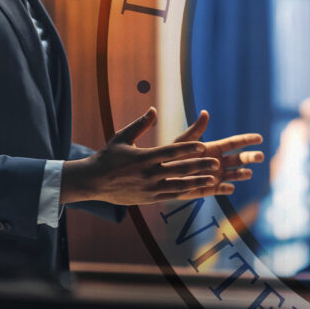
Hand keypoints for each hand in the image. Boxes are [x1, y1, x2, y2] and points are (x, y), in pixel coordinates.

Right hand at [61, 108, 223, 205]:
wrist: (92, 182)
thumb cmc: (107, 157)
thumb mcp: (121, 137)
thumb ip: (140, 124)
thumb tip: (153, 109)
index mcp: (144, 157)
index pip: (170, 152)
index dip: (188, 149)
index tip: (202, 146)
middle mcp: (148, 173)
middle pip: (179, 169)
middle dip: (199, 166)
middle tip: (216, 163)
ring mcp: (149, 188)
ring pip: (179, 185)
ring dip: (197, 182)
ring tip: (213, 179)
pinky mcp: (148, 199)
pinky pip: (171, 196)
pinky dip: (186, 193)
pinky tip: (198, 191)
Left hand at [172, 110, 263, 196]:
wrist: (161, 175)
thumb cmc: (171, 156)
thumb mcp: (183, 142)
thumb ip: (195, 130)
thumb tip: (205, 112)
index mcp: (214, 148)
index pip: (234, 143)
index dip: (247, 140)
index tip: (259, 138)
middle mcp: (218, 162)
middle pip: (239, 159)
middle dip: (250, 158)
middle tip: (259, 156)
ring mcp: (215, 176)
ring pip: (233, 175)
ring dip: (241, 174)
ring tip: (247, 173)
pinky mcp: (209, 189)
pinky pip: (220, 189)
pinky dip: (226, 189)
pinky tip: (229, 187)